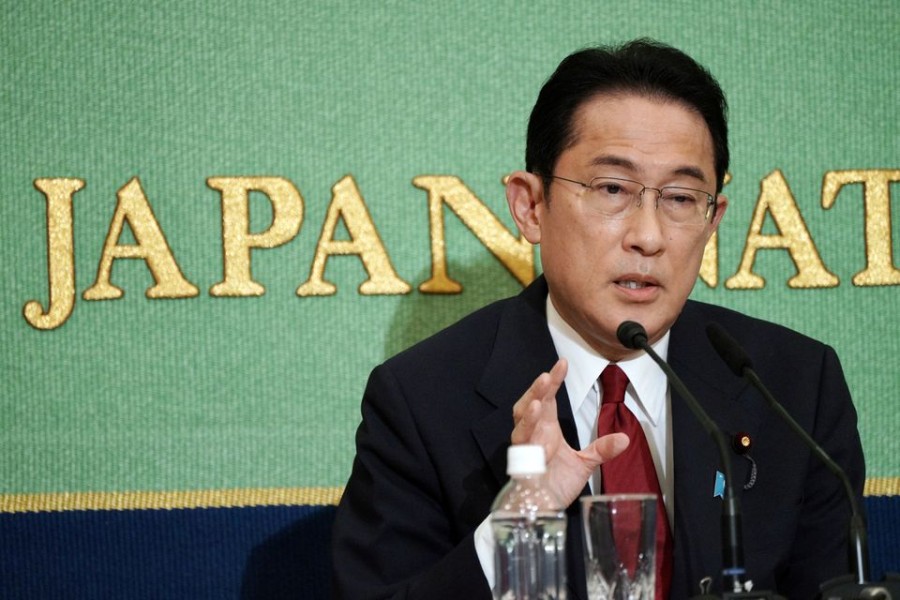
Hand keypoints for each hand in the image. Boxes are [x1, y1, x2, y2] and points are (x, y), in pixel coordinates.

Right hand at [510, 358, 628, 505]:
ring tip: (541, 396)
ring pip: (521, 422)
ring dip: (529, 409)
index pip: (547, 398)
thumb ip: (600, 450)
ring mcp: (526, 448)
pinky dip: (529, 435)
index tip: (562, 363)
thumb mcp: (584, 464)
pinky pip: (522, 448)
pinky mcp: (523, 465)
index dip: (552, 381)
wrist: (543, 509)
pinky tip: (537, 424)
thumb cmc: (556, 484)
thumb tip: (624, 438)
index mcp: (546, 428)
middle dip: (537, 390)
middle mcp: (533, 434)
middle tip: (548, 375)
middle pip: (529, 404)